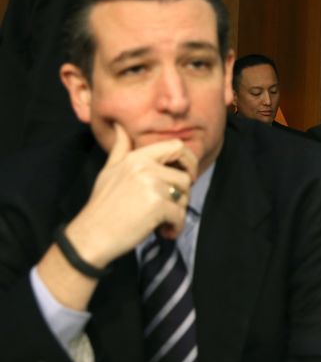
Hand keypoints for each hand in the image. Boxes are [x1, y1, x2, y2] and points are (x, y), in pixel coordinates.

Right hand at [66, 123, 197, 266]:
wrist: (91, 236)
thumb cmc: (102, 206)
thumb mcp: (109, 171)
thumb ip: (120, 149)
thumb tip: (119, 126)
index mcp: (137, 157)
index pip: (177, 146)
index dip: (189, 161)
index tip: (188, 176)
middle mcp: (145, 167)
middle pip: (185, 176)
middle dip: (183, 194)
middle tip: (174, 206)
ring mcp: (152, 185)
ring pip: (184, 197)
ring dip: (178, 212)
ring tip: (161, 221)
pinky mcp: (157, 205)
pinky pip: (180, 216)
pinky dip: (175, 227)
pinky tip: (163, 232)